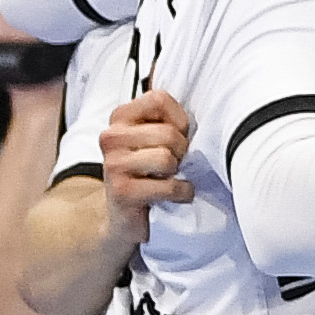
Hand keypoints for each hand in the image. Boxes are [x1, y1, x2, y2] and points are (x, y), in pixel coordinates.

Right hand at [97, 88, 193, 224]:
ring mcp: (113, 164)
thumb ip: (169, 119)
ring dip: (177, 172)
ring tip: (169, 177)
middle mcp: (111, 137)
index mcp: (120, 117)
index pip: (159, 99)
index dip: (179, 119)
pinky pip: (168, 186)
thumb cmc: (148, 171)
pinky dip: (181, 192)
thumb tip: (203, 112)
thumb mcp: (154, 138)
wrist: (124, 214)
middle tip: (174, 163)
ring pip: (166, 158)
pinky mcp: (122, 192)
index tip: (177, 136)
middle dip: (181, 151)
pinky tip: (175, 194)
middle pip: (168, 133)